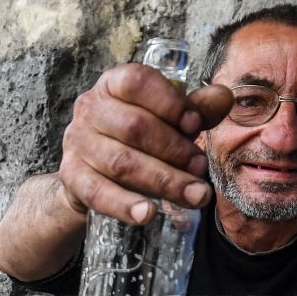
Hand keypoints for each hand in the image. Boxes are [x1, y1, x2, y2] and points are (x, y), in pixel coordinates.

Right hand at [58, 64, 231, 224]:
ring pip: (122, 163)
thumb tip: (224, 97)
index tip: (195, 124)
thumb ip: (194, 109)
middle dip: (175, 149)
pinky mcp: (72, 177)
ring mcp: (77, 143)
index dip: (168, 102)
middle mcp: (89, 108)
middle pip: (134, 127)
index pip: (136, 81)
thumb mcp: (166, 120)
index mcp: (112, 84)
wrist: (91, 172)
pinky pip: (99, 193)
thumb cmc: (135, 139)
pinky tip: (150, 213)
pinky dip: (125, 205)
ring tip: (195, 194)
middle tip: (201, 167)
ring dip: (163, 181)